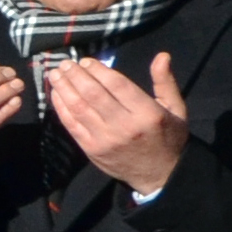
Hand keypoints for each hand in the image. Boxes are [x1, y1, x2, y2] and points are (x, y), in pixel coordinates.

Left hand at [47, 51, 189, 195]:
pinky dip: (61, 108)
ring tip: (55, 74)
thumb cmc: (168, 137)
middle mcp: (124, 126)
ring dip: (64, 89)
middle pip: (94, 95)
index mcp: (147, 113)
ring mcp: (104, 139)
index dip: (99, 70)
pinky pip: (71, 125)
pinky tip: (56, 94)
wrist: (159, 175)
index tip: (86, 60)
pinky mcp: (91, 150)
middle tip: (66, 63)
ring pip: (79, 108)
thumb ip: (165, 82)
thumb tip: (162, 56)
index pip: (117, 85)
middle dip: (76, 76)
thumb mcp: (176, 108)